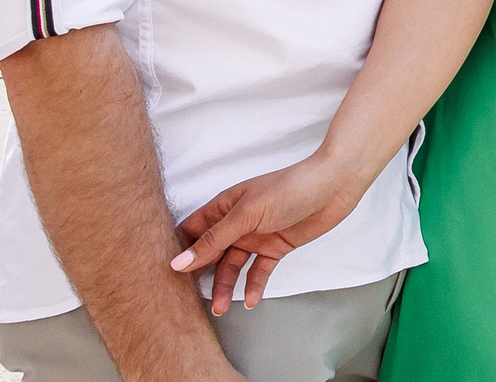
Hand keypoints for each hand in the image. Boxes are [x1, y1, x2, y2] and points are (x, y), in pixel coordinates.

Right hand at [171, 151, 368, 313]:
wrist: (335, 186)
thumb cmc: (289, 188)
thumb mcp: (246, 214)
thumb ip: (214, 240)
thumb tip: (178, 262)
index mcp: (224, 207)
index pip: (191, 232)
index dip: (177, 252)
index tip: (160, 278)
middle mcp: (236, 224)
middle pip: (209, 254)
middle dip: (197, 276)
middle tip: (184, 302)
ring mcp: (256, 237)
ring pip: (232, 266)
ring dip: (226, 286)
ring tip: (220, 309)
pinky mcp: (276, 248)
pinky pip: (259, 271)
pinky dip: (254, 285)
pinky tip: (251, 301)